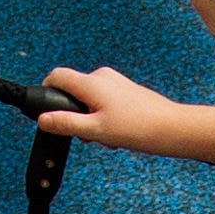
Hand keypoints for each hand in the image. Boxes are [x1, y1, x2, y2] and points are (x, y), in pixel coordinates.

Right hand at [38, 63, 200, 152]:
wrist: (172, 128)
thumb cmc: (138, 128)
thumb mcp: (96, 130)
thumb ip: (66, 123)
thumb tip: (43, 119)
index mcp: (91, 83)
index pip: (57, 76)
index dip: (46, 90)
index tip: (44, 107)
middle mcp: (102, 77)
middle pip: (73, 90)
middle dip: (73, 114)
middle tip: (86, 135)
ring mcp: (115, 83)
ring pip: (89, 99)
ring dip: (91, 120)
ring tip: (107, 137)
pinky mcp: (125, 91)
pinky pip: (104, 102)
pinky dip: (104, 118)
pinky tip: (118, 134)